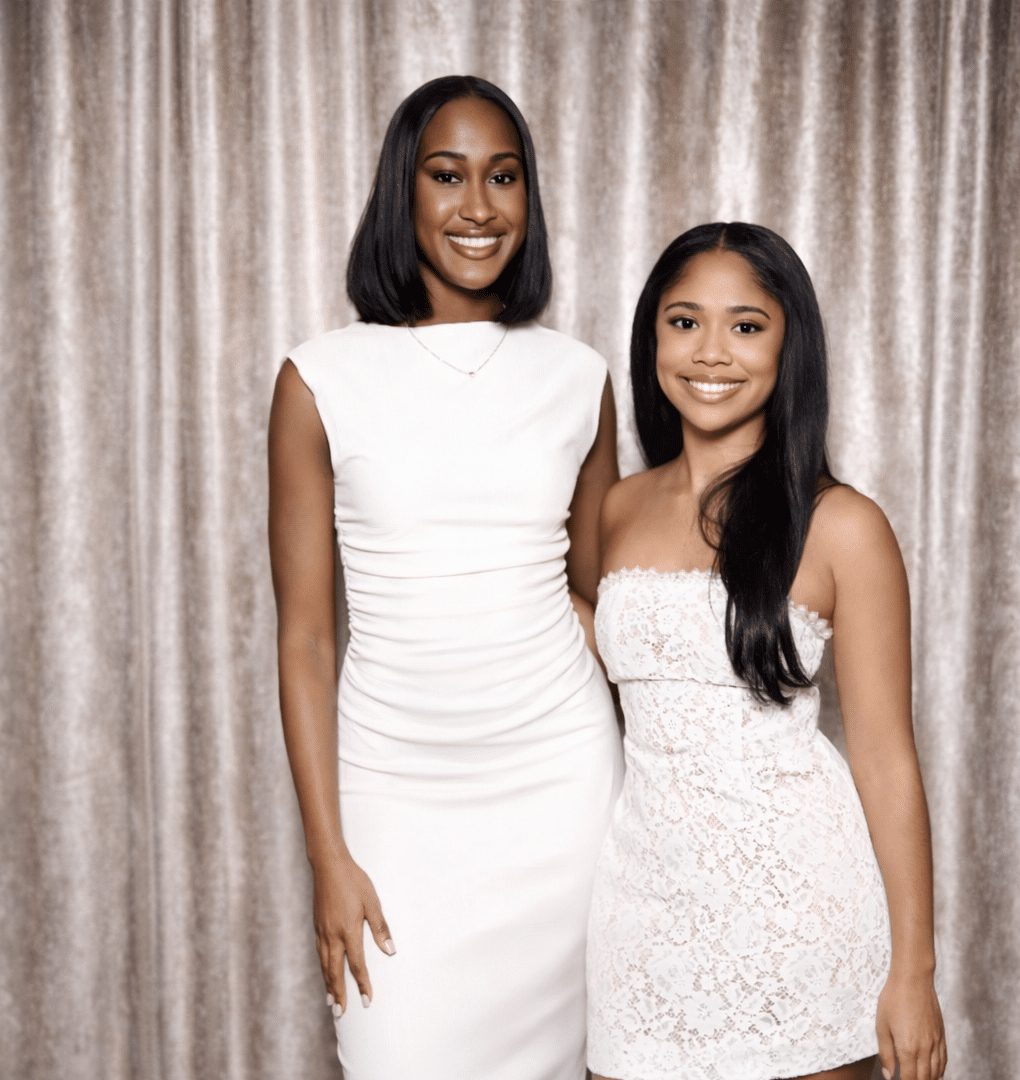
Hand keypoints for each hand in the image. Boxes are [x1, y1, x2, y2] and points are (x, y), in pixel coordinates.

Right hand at [312, 855, 394, 1016]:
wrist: (328, 865)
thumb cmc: (354, 881)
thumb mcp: (372, 901)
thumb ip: (380, 928)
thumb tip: (390, 950)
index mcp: (348, 931)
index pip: (357, 965)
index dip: (362, 984)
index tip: (367, 1000)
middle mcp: (332, 935)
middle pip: (335, 971)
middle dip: (339, 993)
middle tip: (341, 1013)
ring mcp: (322, 931)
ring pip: (324, 965)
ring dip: (328, 985)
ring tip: (331, 1001)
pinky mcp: (317, 926)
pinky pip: (319, 953)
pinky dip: (322, 968)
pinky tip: (325, 972)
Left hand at [876, 970, 946, 1079]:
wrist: (913, 979)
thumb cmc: (893, 999)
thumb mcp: (882, 1025)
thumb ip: (886, 1053)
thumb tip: (888, 1075)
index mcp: (908, 1048)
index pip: (909, 1079)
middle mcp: (925, 1049)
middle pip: (924, 1079)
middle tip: (907, 1079)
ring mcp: (936, 1043)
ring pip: (936, 1073)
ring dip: (928, 1079)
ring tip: (919, 1079)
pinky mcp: (941, 1035)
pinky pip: (944, 1061)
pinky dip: (939, 1071)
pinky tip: (934, 1074)